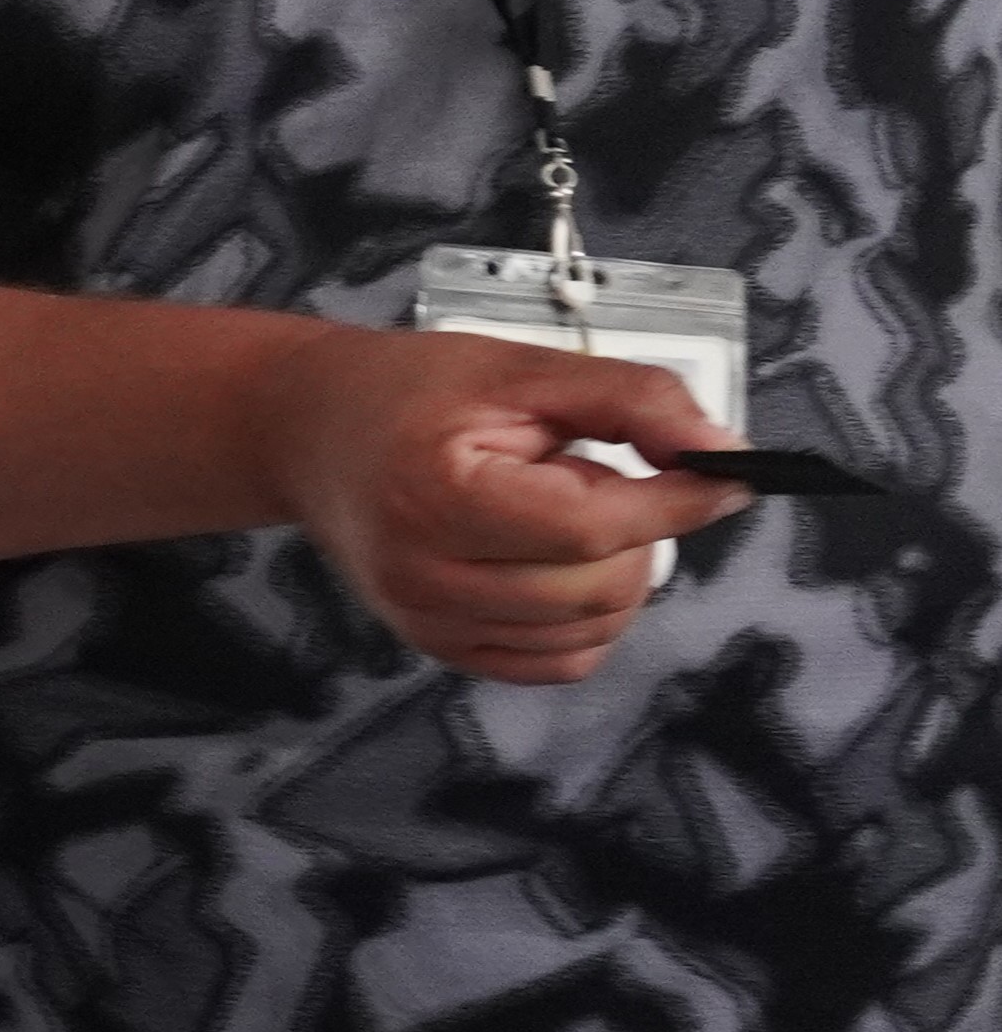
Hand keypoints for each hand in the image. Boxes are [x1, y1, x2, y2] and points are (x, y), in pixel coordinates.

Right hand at [251, 325, 748, 683]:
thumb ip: (632, 400)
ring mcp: (426, 622)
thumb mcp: (523, 369)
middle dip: (633, 533)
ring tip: (560, 513)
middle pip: (596, 588)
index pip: (590, 527)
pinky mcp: (439, 647)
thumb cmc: (407, 393)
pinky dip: (587, 618)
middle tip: (589, 474)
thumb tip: (721, 453)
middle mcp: (422, 574)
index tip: (723, 475)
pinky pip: (559, 662)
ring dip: (614, 574)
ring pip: (590, 631)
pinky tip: (559, 563)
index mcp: (436, 494)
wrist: (309, 433)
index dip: (675, 503)